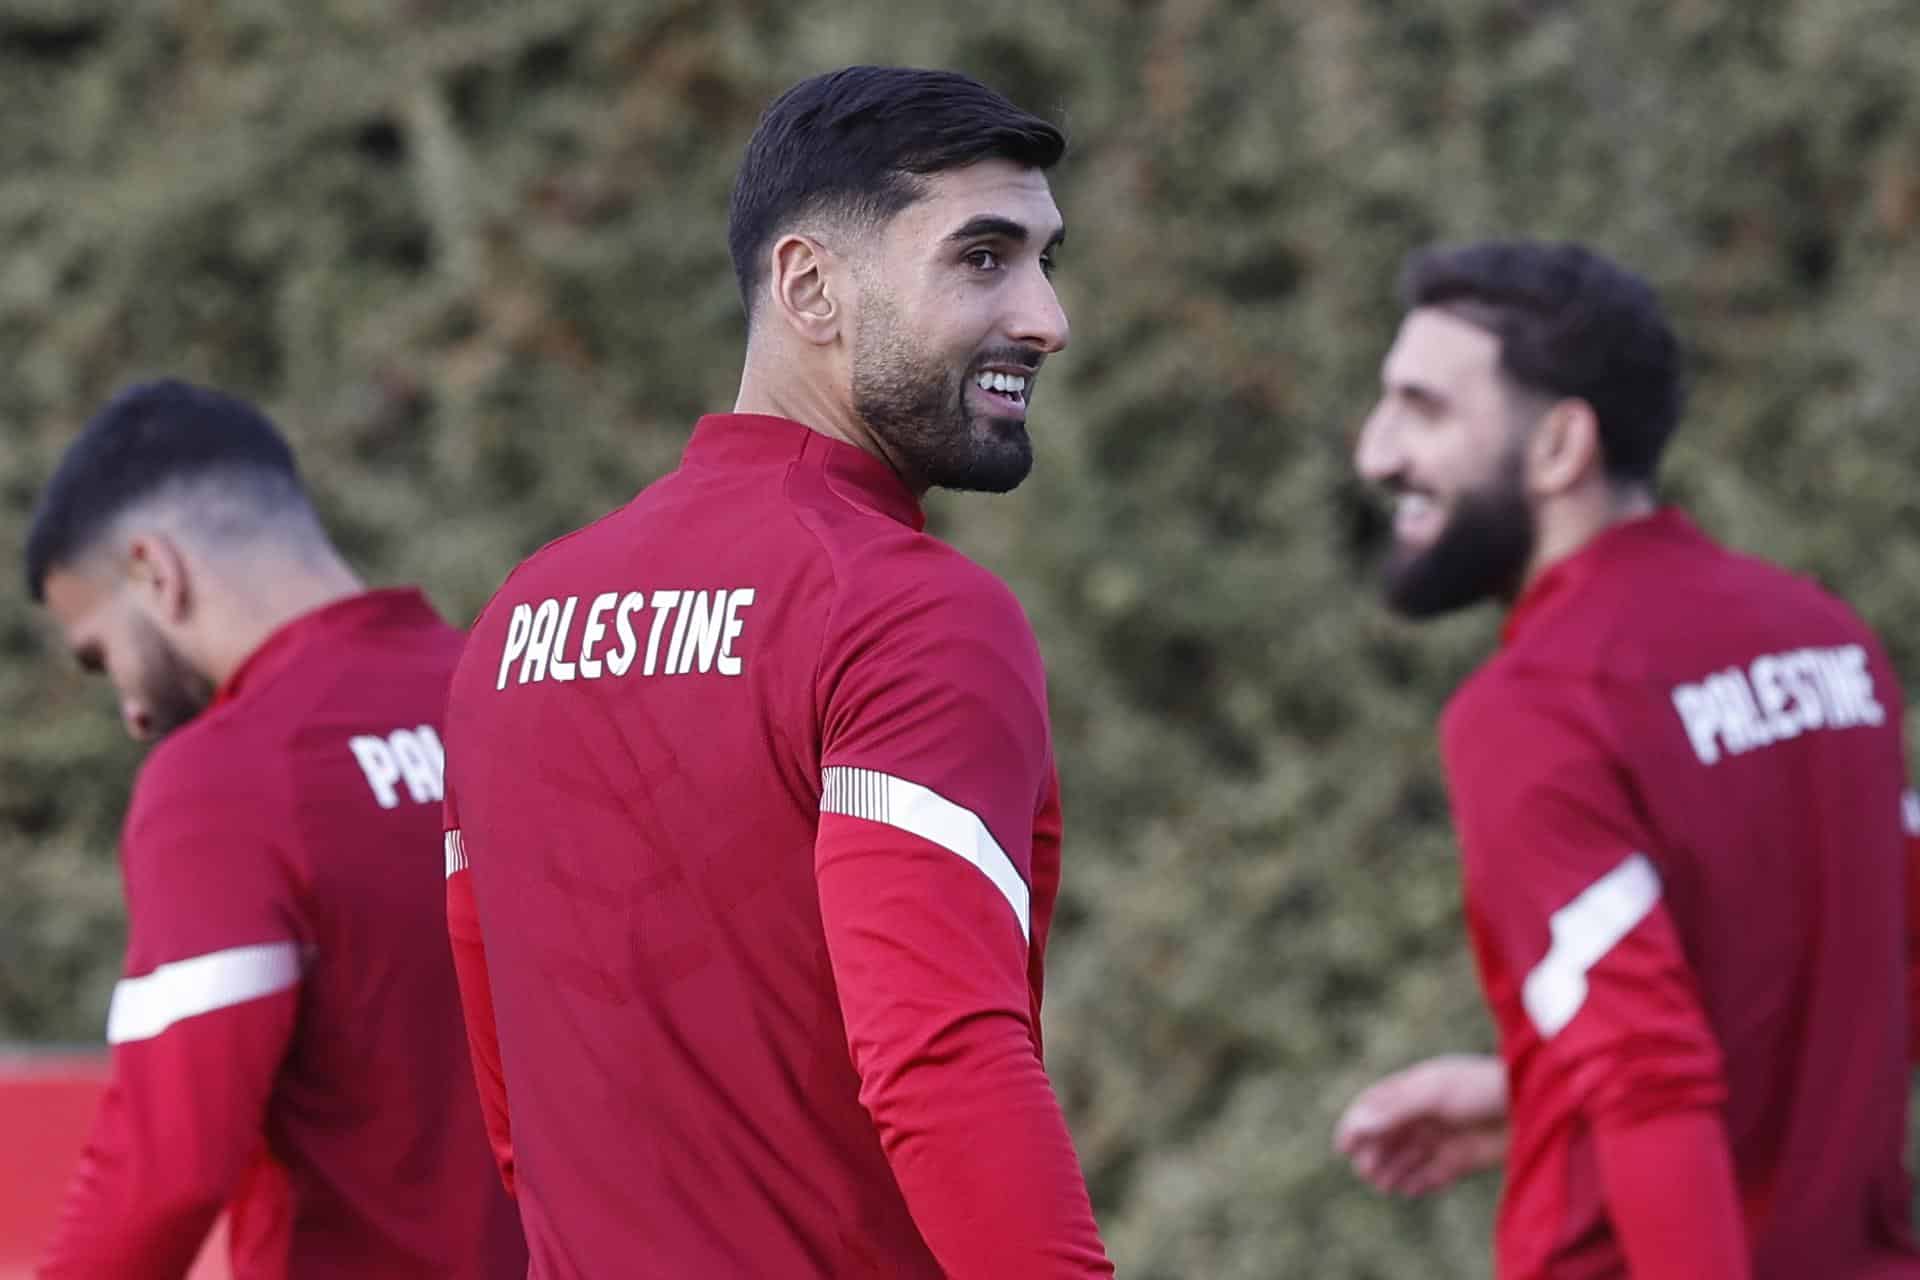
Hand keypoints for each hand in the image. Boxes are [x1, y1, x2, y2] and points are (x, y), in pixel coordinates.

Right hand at [1334, 1053, 1508, 1196]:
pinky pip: (1433, 1174)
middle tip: (1367, 1172)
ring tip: (1383, 1185)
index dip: (1356, 1125)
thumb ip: (1395, 1109)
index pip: (1375, 1106)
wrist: (1535, 1105)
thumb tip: (1357, 1125)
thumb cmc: (1482, 1087)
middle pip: (1389, 1135)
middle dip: (1374, 1153)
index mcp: (1416, 1087)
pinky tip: (1408, 1191)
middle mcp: (1427, 1112)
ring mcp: (1445, 1136)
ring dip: (1392, 1170)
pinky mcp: (1463, 1159)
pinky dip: (1419, 1183)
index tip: (1344, 1147)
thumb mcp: (1434, 1092)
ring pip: (1408, 1157)